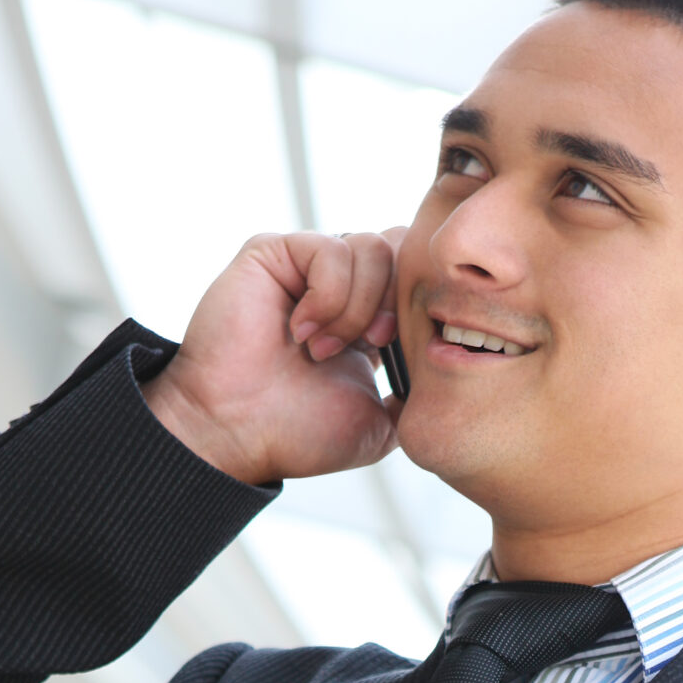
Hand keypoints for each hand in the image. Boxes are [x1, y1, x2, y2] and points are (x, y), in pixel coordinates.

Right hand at [144, 230, 403, 487]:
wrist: (237, 434)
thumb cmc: (296, 433)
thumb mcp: (379, 425)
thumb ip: (414, 397)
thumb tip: (445, 377)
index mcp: (366, 318)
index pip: (415, 278)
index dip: (420, 309)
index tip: (397, 356)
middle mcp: (339, 286)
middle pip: (402, 249)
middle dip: (397, 301)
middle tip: (373, 346)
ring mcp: (307, 266)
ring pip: (373, 248)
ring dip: (358, 307)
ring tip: (322, 350)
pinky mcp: (275, 252)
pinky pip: (331, 248)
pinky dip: (329, 296)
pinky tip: (302, 332)